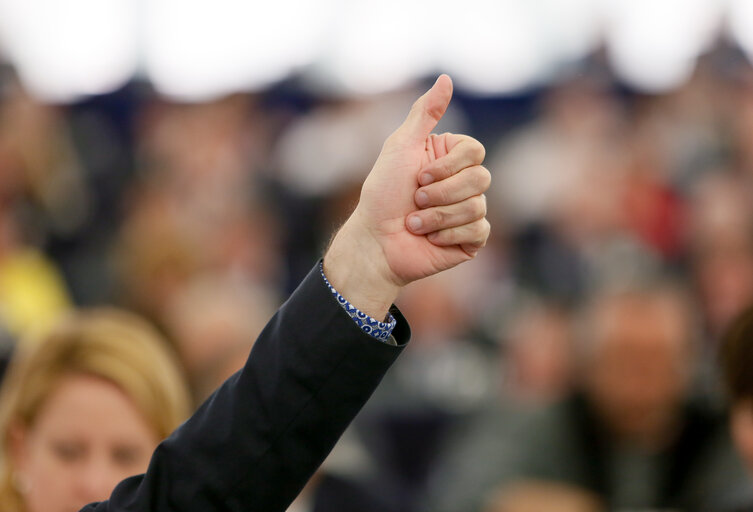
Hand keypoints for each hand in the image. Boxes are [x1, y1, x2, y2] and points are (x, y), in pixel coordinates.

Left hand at [324, 75, 490, 318]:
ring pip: (477, 206)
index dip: (449, 166)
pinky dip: (448, 234)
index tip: (419, 175)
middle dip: (441, 193)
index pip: (475, 151)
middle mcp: (462, 182)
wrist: (375, 242)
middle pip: (481, 179)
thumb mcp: (400, 147)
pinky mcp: (470, 238)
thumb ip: (425, 113)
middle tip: (414, 200)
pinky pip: (478, 230)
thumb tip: (446, 78)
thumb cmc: (382, 194)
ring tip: (414, 222)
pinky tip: (429, 238)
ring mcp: (469, 211)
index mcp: (449, 158)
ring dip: (438, 216)